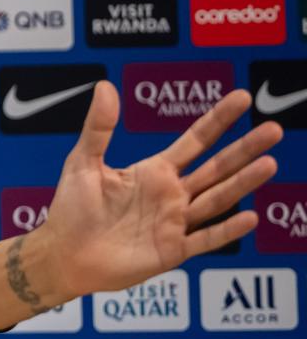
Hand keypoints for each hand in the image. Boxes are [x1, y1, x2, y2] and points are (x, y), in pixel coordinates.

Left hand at [38, 82, 282, 298]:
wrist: (63, 254)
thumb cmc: (72, 208)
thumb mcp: (83, 162)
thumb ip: (98, 128)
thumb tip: (105, 85)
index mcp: (155, 171)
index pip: (195, 141)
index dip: (218, 120)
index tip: (242, 97)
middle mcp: (172, 195)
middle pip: (216, 168)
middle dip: (244, 149)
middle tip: (274, 129)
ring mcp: (175, 223)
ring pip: (217, 200)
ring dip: (243, 183)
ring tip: (270, 163)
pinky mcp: (172, 251)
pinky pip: (205, 239)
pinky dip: (226, 230)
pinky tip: (249, 217)